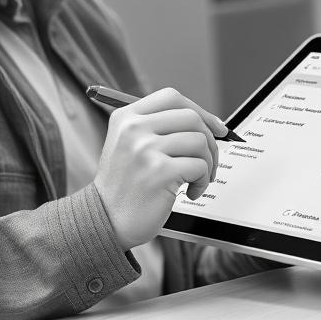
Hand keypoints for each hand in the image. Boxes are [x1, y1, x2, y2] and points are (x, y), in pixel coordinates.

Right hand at [93, 88, 227, 250]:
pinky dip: (202, 182)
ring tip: (195, 180)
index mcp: (126, 117)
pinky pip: (199, 166)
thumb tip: (209, 124)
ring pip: (199, 141)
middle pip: (191, 117)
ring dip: (207, 164)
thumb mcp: (130, 145)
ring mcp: (145, 149)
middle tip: (208, 162)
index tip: (215, 128)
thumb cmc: (125, 186)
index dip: (201, 111)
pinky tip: (190, 192)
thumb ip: (160, 128)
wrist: (105, 221)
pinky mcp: (159, 172)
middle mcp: (133, 128)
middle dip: (210, 141)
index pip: (172, 98)